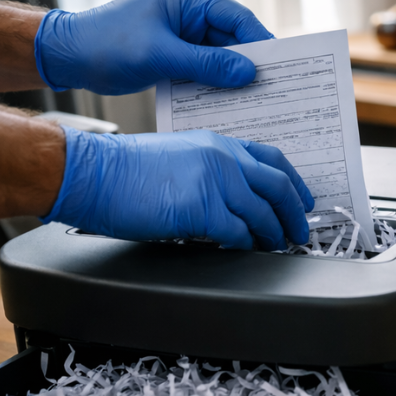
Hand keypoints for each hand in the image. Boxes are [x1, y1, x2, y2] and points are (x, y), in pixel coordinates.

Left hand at [35, 0, 271, 94]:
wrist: (68, 56)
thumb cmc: (107, 45)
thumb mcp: (161, 55)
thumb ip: (208, 64)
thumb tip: (249, 73)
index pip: (237, 18)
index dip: (261, 44)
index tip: (280, 69)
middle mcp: (191, 11)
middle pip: (235, 39)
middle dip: (249, 65)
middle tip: (272, 90)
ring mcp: (186, 32)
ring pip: (223, 57)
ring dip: (233, 78)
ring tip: (254, 101)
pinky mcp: (179, 52)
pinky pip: (207, 68)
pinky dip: (216, 84)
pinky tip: (228, 102)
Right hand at [47, 127, 314, 250]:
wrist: (91, 173)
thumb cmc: (125, 169)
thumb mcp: (180, 155)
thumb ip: (213, 170)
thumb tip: (237, 199)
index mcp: (219, 143)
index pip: (273, 159)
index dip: (295, 183)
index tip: (304, 200)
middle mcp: (223, 158)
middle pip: (278, 187)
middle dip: (294, 215)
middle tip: (299, 232)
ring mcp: (214, 182)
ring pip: (263, 214)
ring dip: (273, 235)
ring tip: (275, 247)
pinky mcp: (202, 208)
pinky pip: (238, 233)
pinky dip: (245, 246)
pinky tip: (244, 251)